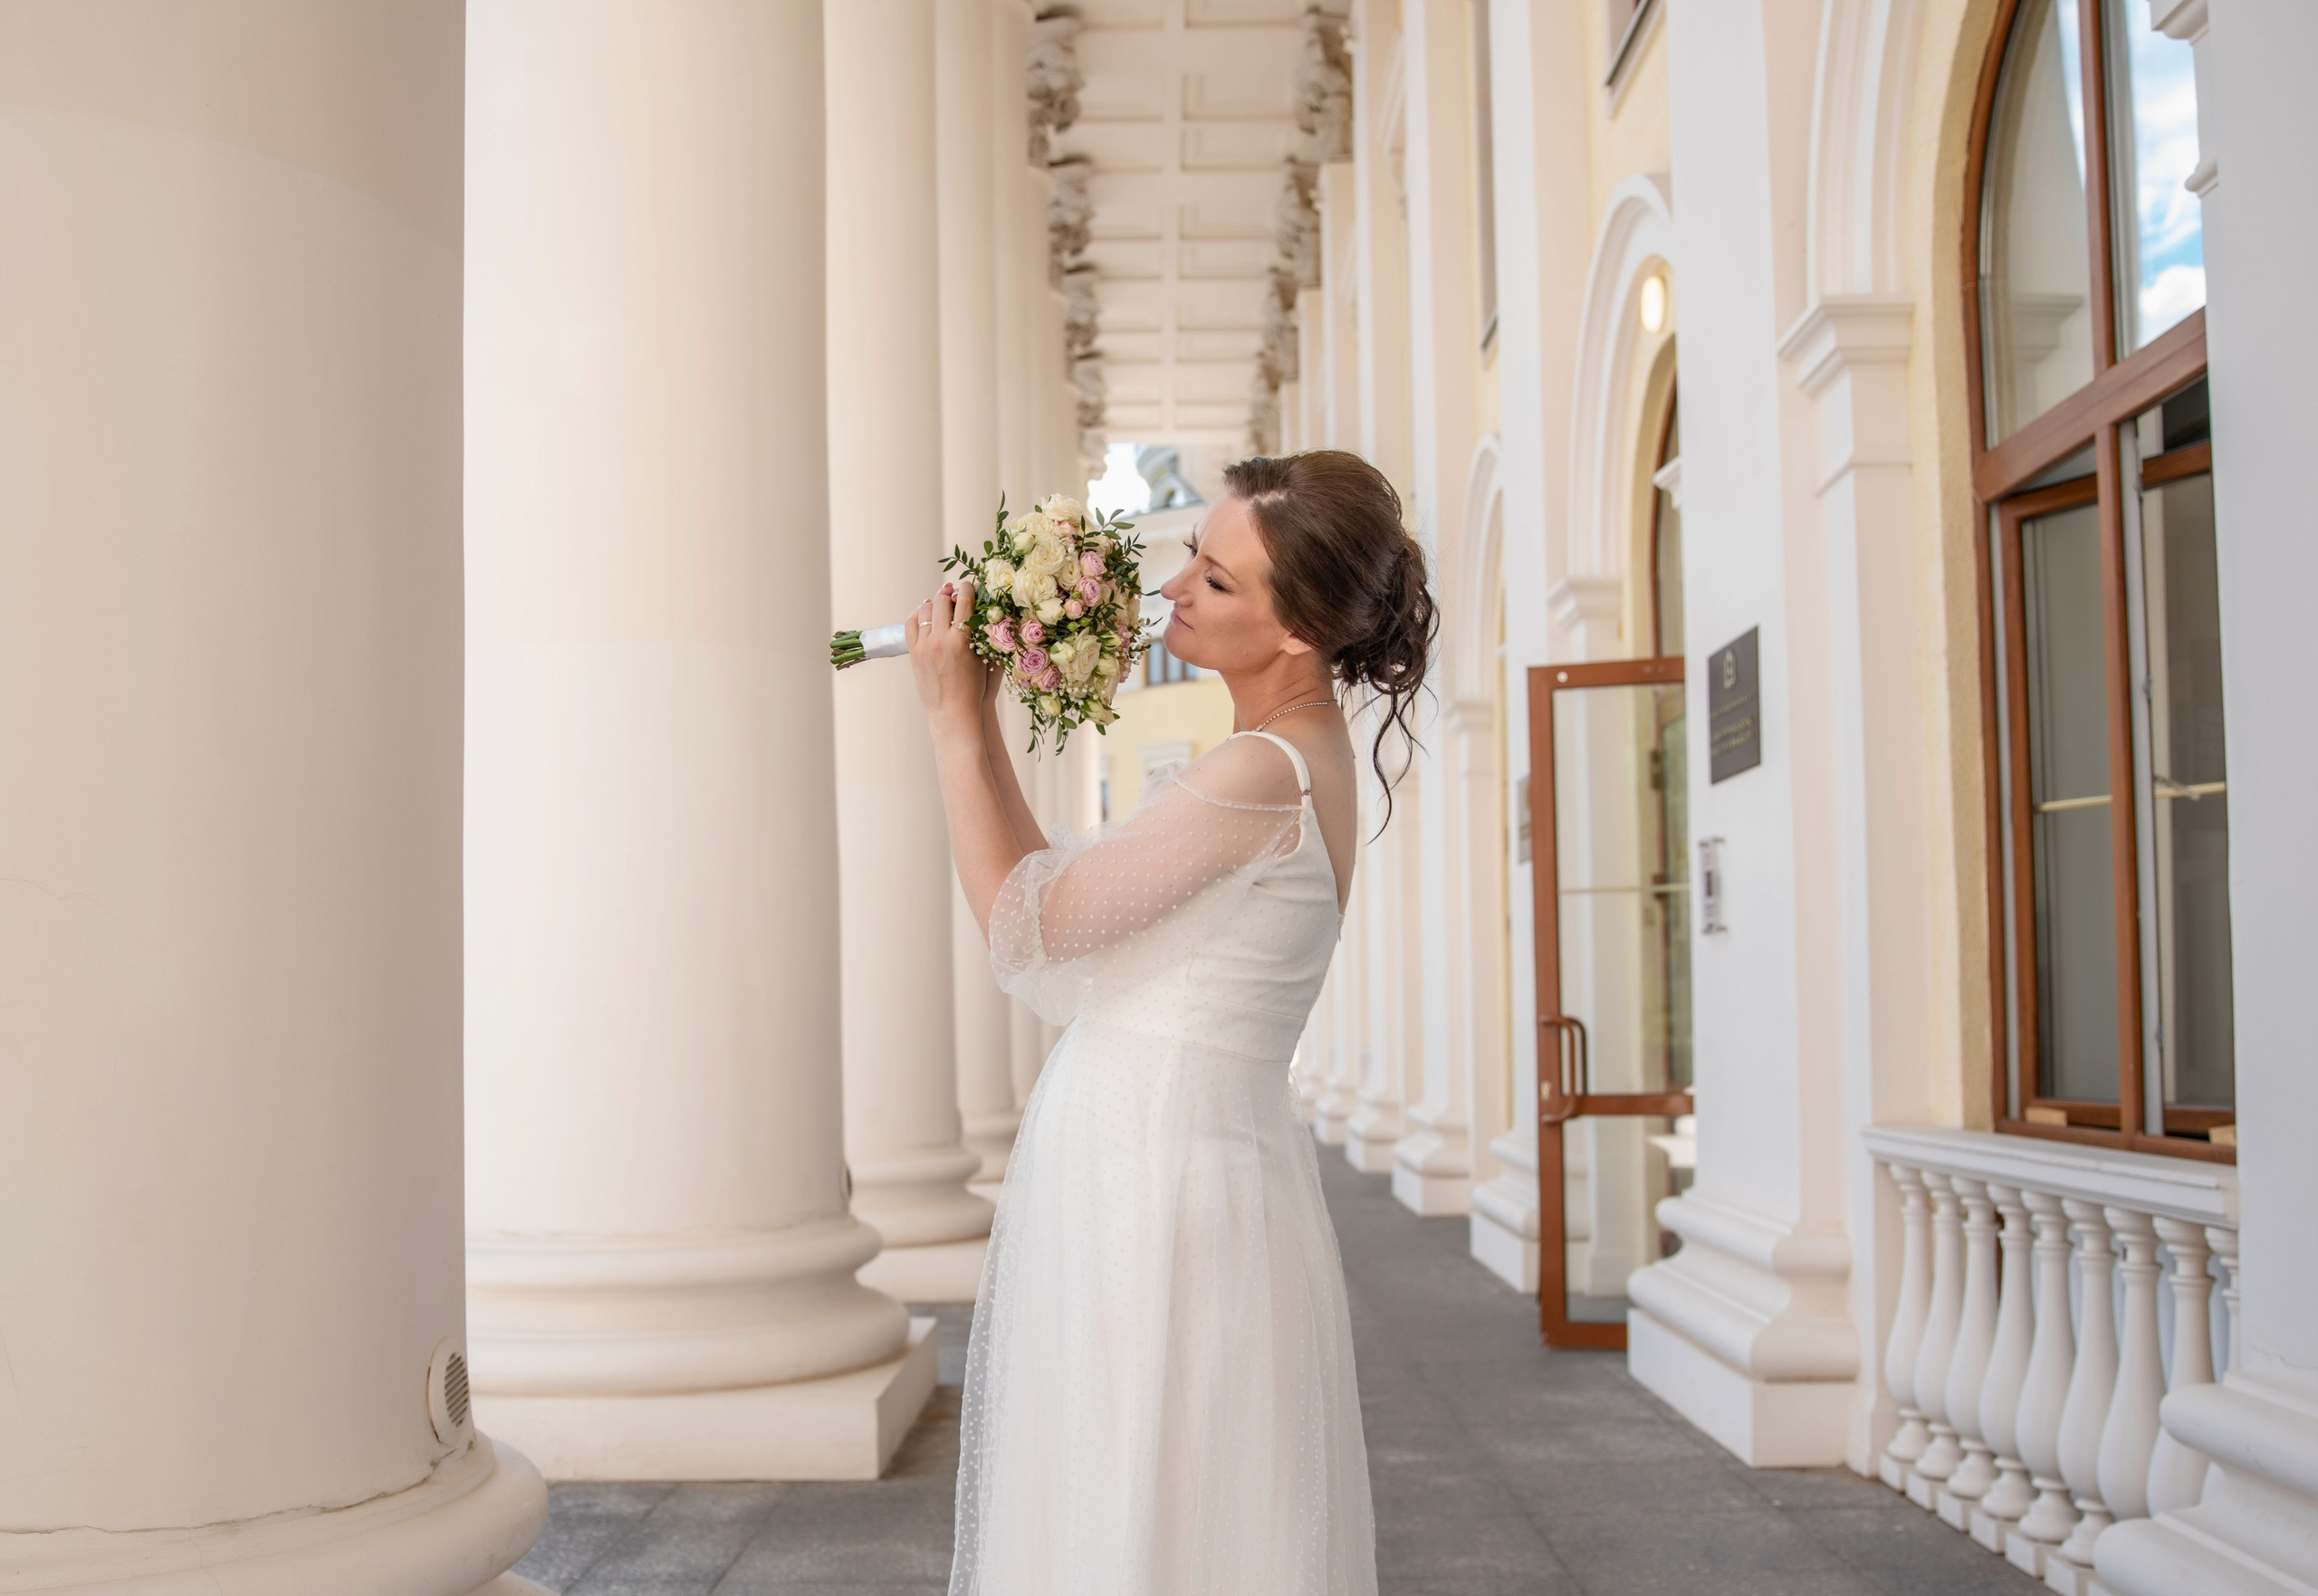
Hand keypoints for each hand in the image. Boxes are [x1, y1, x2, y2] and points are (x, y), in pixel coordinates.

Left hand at [906, 580, 987, 736]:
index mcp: (962, 640)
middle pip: (942, 601)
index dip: (968, 588)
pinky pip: (911, 624)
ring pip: (925, 611)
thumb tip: (986, 610)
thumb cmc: (975, 688)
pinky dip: (917, 614)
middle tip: (953, 590)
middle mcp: (941, 640)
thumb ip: (984, 633)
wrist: (953, 712)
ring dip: (933, 601)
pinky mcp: (914, 653)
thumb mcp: (985, 659)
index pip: (964, 602)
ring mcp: (925, 646)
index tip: (970, 584)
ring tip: (939, 600)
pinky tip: (924, 613)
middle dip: (949, 592)